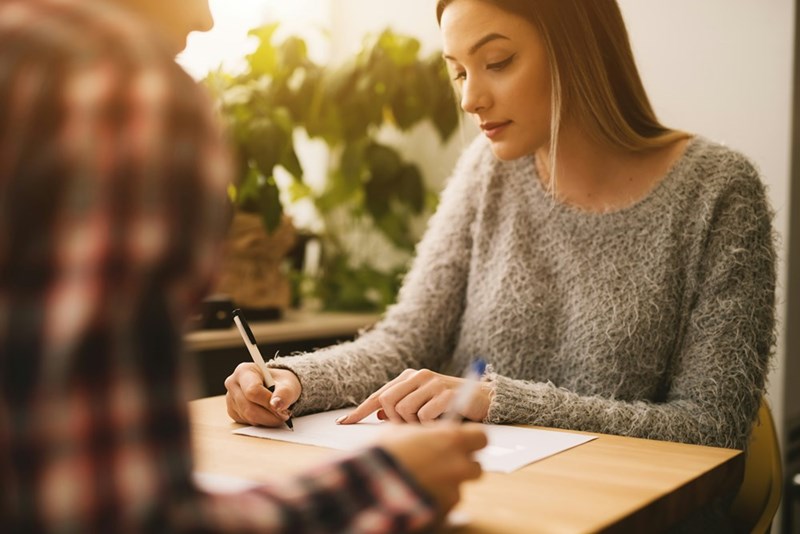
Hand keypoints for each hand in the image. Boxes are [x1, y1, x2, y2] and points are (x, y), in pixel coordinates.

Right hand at [224, 362, 300, 425]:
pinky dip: (262, 422)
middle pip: (249, 407)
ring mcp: (230, 399)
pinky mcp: (233, 412)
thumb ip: (285, 393)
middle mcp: (233, 383)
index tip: (283, 409)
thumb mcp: (288, 383)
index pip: (253, 391)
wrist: (276, 386)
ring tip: (279, 414)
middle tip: (284, 415)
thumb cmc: (280, 382)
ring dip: (268, 420)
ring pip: (249, 417)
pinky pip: (247, 422)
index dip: (269, 403)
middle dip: (270, 415)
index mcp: (244, 371)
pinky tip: (268, 414)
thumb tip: (276, 405)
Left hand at [337, 368, 491, 423]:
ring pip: (404, 411)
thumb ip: (402, 407)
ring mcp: (433, 383)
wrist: (485, 398)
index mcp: (410, 377)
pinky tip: (440, 423)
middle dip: (395, 420)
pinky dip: (429, 425)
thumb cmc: (451, 405)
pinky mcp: (446, 394)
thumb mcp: (424, 404)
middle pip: (387, 401)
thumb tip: (380, 415)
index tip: (343, 423)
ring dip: (414, 425)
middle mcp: (419, 376)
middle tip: (411, 428)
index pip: (378, 394)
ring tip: (430, 424)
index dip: (360, 410)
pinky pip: (425, 416)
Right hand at [378, 423, 486, 516]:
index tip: (461, 442)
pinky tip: (416, 495)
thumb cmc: (384, 455)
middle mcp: (459, 465)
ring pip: (458, 487)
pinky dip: (434, 501)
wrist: (370, 486)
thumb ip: (420, 433)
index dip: (471, 440)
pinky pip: (445, 504)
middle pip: (475, 467)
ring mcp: (454, 491)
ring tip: (419, 482)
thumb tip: (421, 434)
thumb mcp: (400, 432)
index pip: (481, 437)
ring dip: (445, 485)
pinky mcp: (445, 511)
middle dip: (461, 466)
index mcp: (452, 440)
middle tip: (441, 465)